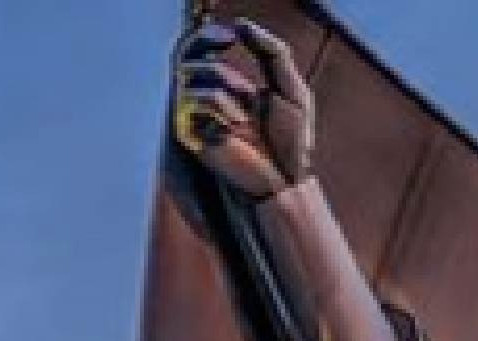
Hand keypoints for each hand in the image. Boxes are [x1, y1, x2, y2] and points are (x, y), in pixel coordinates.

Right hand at [172, 19, 313, 200]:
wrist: (287, 179)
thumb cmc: (291, 140)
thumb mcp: (292, 89)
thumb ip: (274, 53)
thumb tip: (241, 24)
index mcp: (228, 86)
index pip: (203, 50)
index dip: (211, 35)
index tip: (233, 34)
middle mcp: (207, 96)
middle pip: (185, 53)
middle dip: (204, 40)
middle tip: (229, 39)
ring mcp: (196, 115)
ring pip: (191, 72)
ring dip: (225, 80)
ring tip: (247, 107)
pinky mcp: (190, 132)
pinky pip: (193, 98)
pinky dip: (220, 104)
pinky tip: (237, 123)